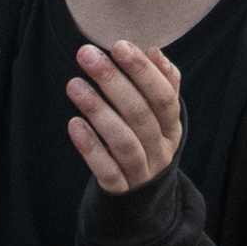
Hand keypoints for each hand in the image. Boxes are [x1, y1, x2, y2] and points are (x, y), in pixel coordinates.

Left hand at [65, 41, 187, 196]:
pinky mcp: (120, 192)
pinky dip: (91, 147)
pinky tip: (73, 124)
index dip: (143, 71)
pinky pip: (107, 171)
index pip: (163, 95)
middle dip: (113, 81)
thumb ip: (162, 83)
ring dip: (98, 110)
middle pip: (141, 115)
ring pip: (124, 141)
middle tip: (86, 54)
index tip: (118, 45)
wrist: (140, 200)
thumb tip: (154, 51)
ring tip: (73, 84)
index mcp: (173, 127)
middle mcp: (161, 150)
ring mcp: (142, 173)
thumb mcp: (159, 116)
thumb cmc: (145, 141)